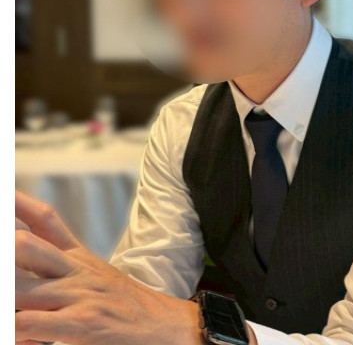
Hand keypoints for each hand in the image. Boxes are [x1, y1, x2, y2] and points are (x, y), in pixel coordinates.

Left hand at [15, 189, 203, 344]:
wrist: (167, 326)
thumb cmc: (127, 306)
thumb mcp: (97, 277)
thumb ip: (62, 275)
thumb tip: (26, 276)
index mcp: (78, 257)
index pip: (45, 221)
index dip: (18, 204)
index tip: (3, 192)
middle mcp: (75, 271)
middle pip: (25, 245)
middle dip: (4, 246)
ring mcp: (79, 295)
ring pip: (20, 287)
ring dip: (3, 291)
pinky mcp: (83, 324)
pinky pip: (33, 325)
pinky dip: (15, 329)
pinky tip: (12, 333)